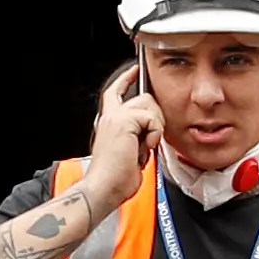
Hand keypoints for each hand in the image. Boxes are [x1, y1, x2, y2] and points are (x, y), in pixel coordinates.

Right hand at [81, 64, 159, 202]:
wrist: (104, 187)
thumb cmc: (115, 177)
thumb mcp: (129, 151)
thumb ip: (137, 136)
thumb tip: (151, 132)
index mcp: (109, 122)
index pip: (116, 92)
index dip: (126, 79)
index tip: (135, 70)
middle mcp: (110, 116)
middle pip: (143, 97)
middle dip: (155, 117)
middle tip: (150, 140)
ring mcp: (116, 117)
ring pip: (149, 104)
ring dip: (154, 127)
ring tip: (145, 146)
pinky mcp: (124, 121)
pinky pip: (151, 118)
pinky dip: (154, 133)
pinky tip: (145, 146)